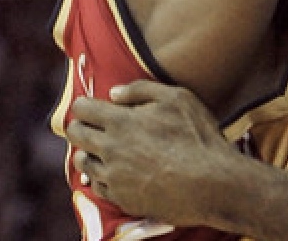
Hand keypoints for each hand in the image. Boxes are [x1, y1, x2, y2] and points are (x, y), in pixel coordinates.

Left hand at [67, 80, 237, 227]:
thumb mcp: (178, 98)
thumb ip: (142, 90)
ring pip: (82, 162)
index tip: (90, 106)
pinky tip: (114, 171)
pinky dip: (100, 176)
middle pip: (76, 134)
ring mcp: (113, 175)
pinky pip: (97, 185)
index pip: (83, 109)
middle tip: (89, 126)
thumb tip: (114, 93)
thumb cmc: (197, 137)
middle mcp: (110, 149)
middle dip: (79, 126)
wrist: (210, 183)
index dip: (84, 105)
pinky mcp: (120, 198)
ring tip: (100, 150)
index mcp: (121, 121)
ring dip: (87, 152)